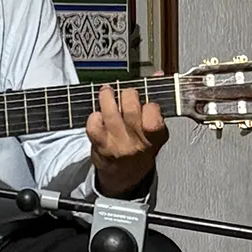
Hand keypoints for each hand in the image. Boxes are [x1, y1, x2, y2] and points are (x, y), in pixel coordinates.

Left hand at [85, 80, 168, 197]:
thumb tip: (157, 75)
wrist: (124, 176)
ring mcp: (117, 144)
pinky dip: (94, 115)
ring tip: (107, 91)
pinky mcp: (100, 145)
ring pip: (110, 113)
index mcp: (155, 138)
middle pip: (130, 110)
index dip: (150, 105)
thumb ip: (156, 103)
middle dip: (127, 94)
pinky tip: (98, 115)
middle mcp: (136, 143)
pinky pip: (94, 124)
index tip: (147, 100)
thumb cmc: (141, 148)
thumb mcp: (156, 130)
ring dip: (107, 96)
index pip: (154, 118)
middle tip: (126, 93)